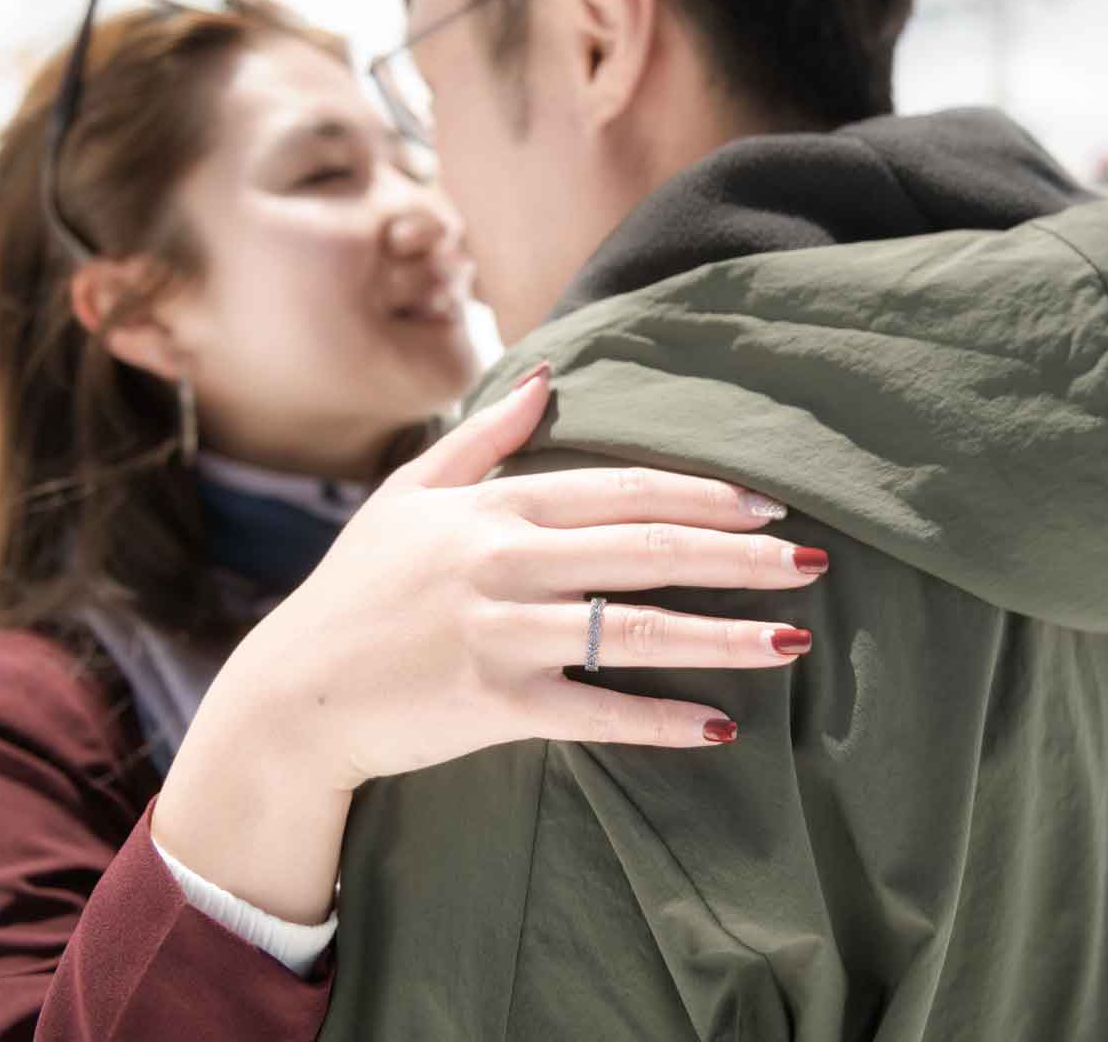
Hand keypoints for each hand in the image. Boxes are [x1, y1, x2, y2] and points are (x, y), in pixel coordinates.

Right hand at [155, 365, 819, 922]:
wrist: (294, 694)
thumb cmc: (357, 590)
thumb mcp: (409, 497)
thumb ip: (485, 440)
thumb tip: (548, 380)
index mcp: (495, 509)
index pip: (623, 490)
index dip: (703, 494)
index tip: (769, 504)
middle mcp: (506, 562)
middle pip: (649, 550)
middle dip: (740, 557)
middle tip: (814, 564)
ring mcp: (502, 634)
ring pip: (636, 630)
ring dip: (723, 636)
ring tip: (793, 642)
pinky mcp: (495, 704)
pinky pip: (595, 713)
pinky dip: (659, 720)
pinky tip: (719, 726)